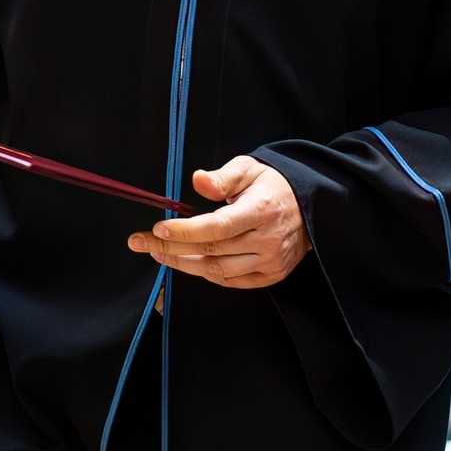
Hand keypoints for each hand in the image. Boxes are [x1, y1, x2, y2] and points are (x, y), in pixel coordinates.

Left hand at [128, 154, 308, 289]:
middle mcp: (268, 240)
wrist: (310, 208)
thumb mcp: (250, 169)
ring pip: (218, 271)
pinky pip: (232, 281)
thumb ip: (222, 177)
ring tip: (158, 253)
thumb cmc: (272, 186)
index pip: (217, 227)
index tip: (157, 229)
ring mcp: (271, 261)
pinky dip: (207, 274)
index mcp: (261, 210)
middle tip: (140, 242)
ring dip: (183, 264)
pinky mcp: (272, 275)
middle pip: (211, 251)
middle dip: (170, 248)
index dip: (185, 231)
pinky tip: (188, 262)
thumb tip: (197, 180)